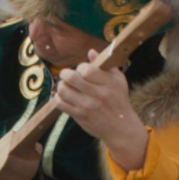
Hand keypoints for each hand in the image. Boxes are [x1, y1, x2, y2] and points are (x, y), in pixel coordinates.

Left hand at [55, 49, 147, 170]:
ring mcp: (87, 107)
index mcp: (109, 83)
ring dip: (61, 86)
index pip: (86, 69)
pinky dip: (58, 98)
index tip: (81, 70)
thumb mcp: (118, 80)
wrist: (120, 127)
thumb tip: (90, 52)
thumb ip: (105, 66)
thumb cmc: (119, 100)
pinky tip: (64, 96)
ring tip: (65, 85)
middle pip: (71, 78)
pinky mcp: (79, 116)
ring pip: (63, 90)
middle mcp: (98, 95)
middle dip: (65, 74)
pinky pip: (60, 103)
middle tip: (66, 75)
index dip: (80, 67)